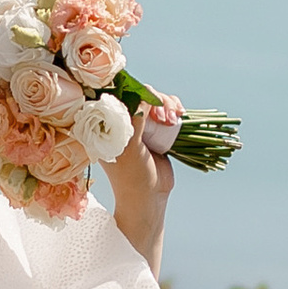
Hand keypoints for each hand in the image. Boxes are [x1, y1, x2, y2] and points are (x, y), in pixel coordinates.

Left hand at [108, 100, 178, 268]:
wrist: (149, 197)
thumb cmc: (132, 175)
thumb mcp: (131, 146)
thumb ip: (135, 120)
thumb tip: (143, 95)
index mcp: (107, 124)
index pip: (119, 95)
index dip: (135, 91)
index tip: (149, 99)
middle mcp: (122, 122)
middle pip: (139, 95)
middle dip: (155, 99)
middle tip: (164, 116)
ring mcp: (140, 125)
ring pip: (154, 101)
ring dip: (167, 103)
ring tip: (174, 118)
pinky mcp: (155, 130)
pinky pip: (164, 110)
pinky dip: (173, 108)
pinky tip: (180, 114)